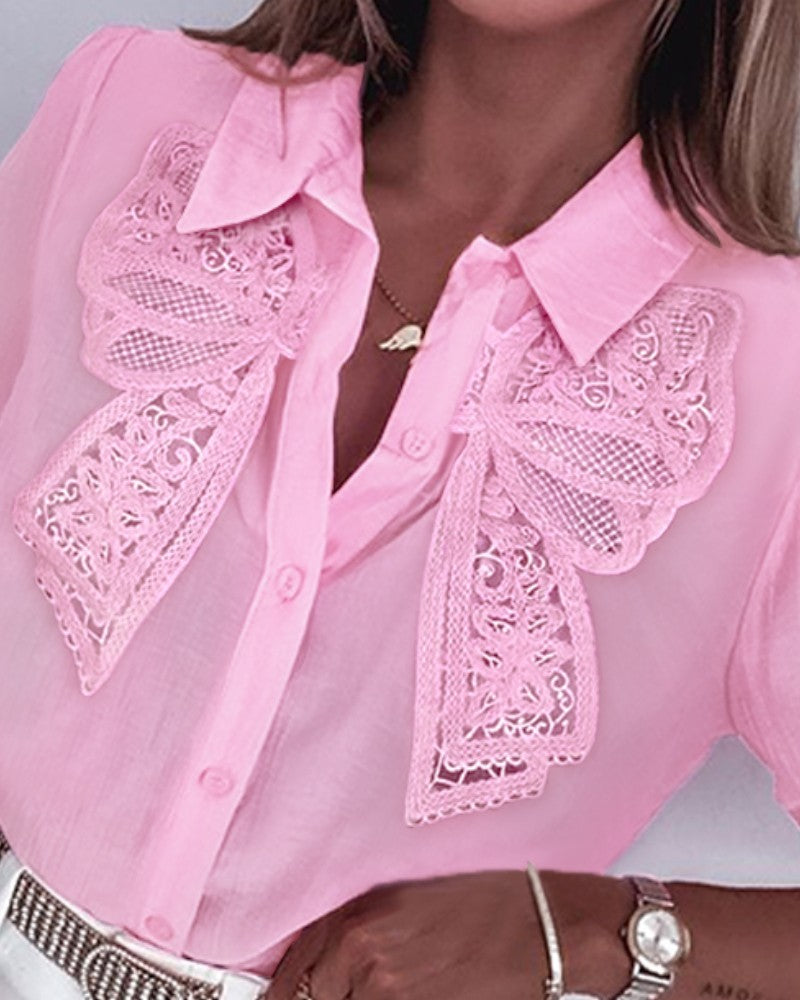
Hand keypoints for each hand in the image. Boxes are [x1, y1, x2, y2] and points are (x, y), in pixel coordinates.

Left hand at [267, 868, 633, 999]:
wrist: (543, 925)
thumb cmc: (484, 907)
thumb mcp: (406, 903)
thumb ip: (357, 937)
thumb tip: (318, 977)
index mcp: (356, 915)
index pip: (290, 976)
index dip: (282, 996)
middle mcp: (362, 948)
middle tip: (352, 994)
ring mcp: (386, 986)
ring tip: (400, 988)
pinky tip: (413, 994)